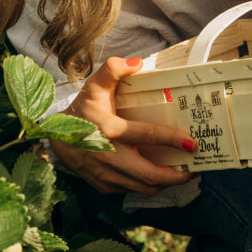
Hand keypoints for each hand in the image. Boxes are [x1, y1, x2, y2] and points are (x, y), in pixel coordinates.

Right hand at [51, 56, 196, 194]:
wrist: (56, 138)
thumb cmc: (81, 111)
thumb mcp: (94, 86)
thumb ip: (113, 70)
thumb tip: (137, 62)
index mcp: (111, 131)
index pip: (148, 136)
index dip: (172, 140)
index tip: (192, 143)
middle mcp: (110, 157)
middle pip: (150, 175)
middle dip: (177, 176)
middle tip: (195, 169)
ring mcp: (107, 176)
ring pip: (144, 187)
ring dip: (165, 183)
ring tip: (182, 174)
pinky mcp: (105, 186)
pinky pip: (132, 189)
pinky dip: (148, 185)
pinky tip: (158, 175)